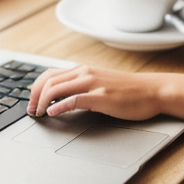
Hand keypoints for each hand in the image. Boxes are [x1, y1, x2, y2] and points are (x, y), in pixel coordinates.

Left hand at [27, 65, 160, 119]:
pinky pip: (74, 99)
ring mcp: (93, 84)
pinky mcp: (101, 97)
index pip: (49, 74)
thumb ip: (82, 85)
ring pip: (57, 88)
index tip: (30, 101)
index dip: (35, 88)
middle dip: (34, 97)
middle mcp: (85, 73)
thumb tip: (61, 96)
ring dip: (42, 102)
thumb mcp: (100, 82)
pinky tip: (53, 113)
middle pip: (49, 81)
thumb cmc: (128, 90)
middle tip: (30, 111)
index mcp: (83, 70)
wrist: (152, 91)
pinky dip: (59, 106)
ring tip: (38, 113)